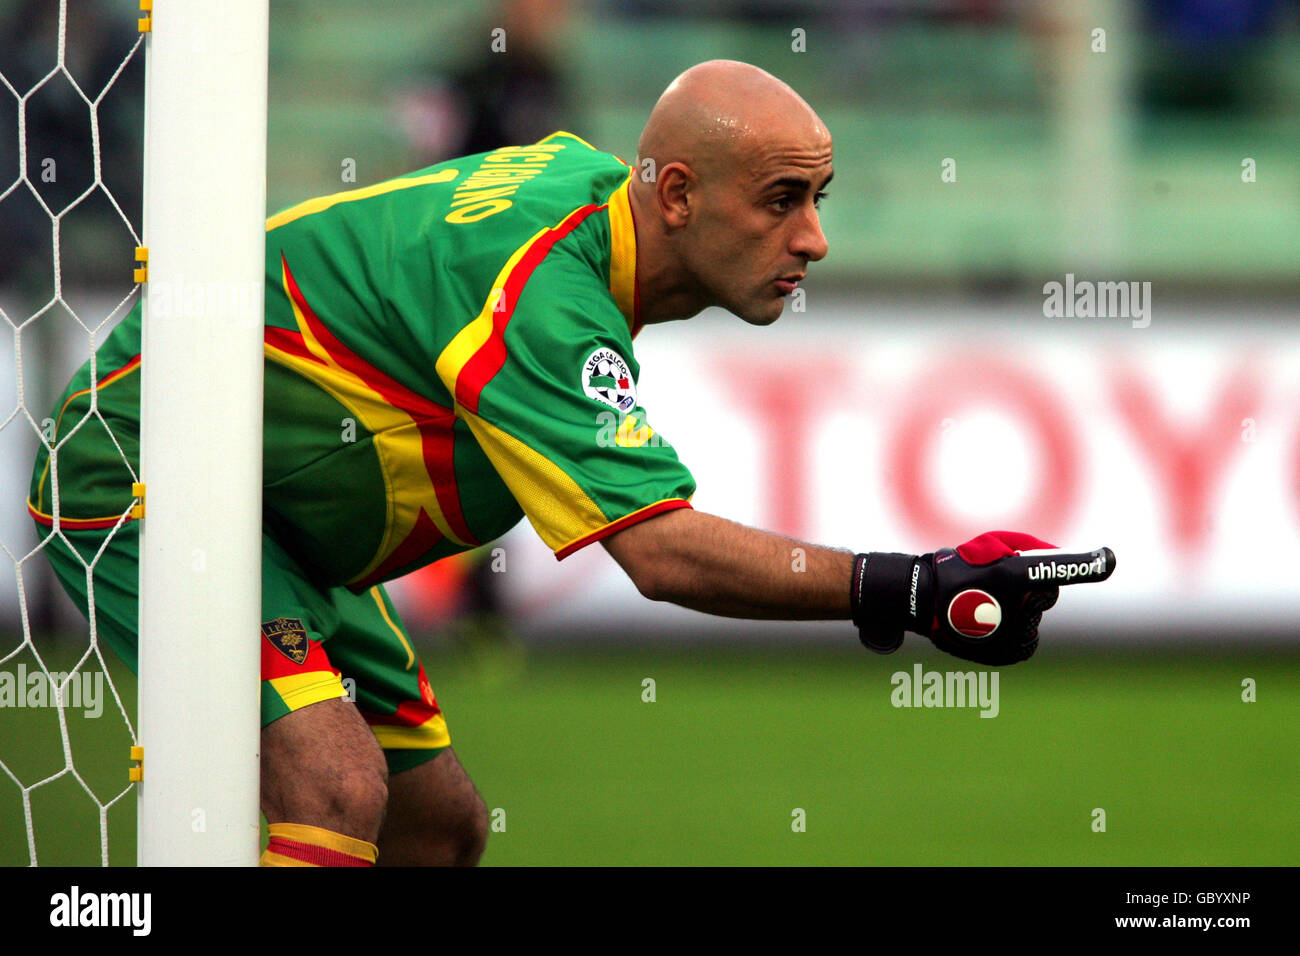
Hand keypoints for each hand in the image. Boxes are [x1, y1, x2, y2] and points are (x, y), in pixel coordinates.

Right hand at [851, 531, 1115, 664]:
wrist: (922, 602)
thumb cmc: (958, 567)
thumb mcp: (993, 546)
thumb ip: (1032, 550)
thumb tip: (1061, 561)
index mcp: (1011, 574)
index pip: (1056, 570)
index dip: (1086, 565)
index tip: (1108, 557)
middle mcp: (1014, 606)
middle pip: (1046, 594)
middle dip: (1032, 589)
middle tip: (999, 586)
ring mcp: (1012, 632)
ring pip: (1035, 618)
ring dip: (1022, 612)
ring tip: (984, 608)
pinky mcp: (1009, 652)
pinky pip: (1028, 640)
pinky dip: (1017, 632)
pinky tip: (992, 625)